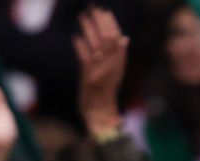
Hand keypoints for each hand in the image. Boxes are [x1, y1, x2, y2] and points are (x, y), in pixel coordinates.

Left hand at [74, 7, 129, 136]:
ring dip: (88, 30)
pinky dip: (79, 46)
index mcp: (120, 63)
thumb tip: (125, 38)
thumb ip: (119, 55)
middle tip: (93, 10)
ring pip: (96, 46)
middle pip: (108, 39)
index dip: (112, 24)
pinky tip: (75, 37)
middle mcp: (112, 66)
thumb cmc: (105, 90)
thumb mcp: (116, 72)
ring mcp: (101, 71)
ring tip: (82, 17)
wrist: (100, 112)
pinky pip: (85, 58)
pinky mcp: (89, 77)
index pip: (118, 39)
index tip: (105, 11)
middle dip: (100, 22)